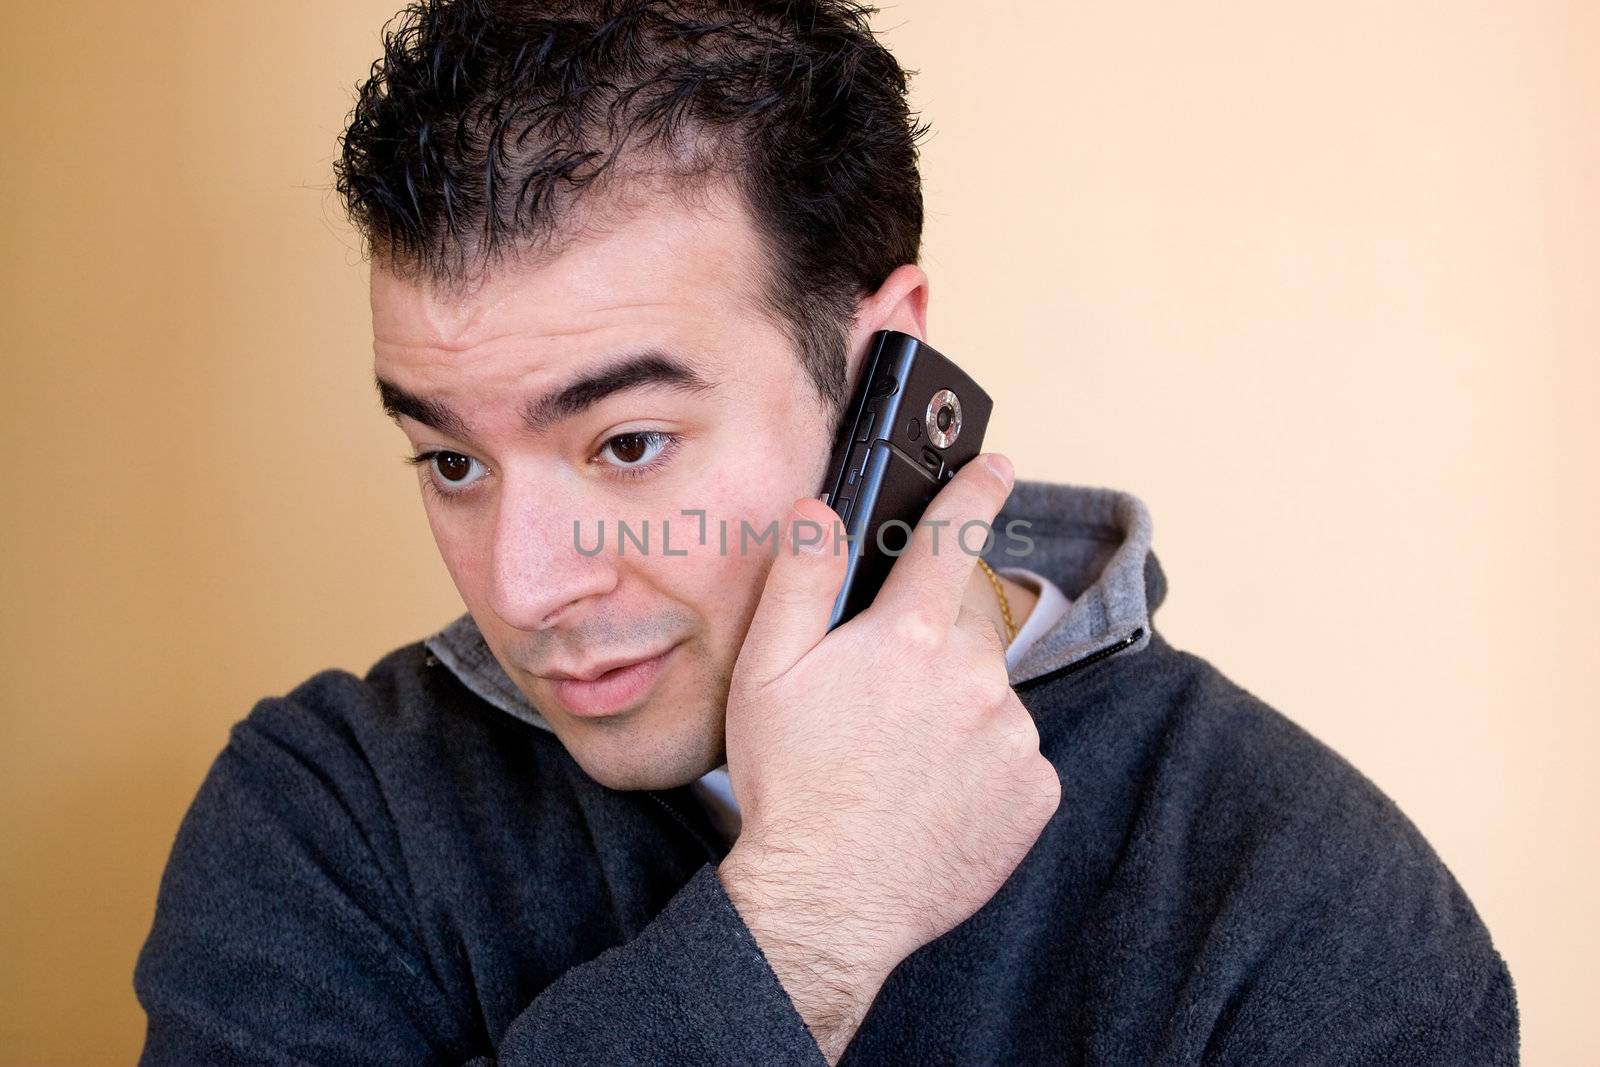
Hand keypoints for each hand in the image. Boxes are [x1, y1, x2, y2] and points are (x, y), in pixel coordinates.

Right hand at [718, 452, 1060, 1060]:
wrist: (829, 901)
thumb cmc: (791, 787)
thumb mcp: (766, 673)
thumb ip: (799, 580)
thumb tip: (819, 510)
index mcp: (909, 638)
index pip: (950, 540)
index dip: (974, 491)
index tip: (995, 465)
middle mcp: (974, 677)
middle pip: (965, 629)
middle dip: (930, 647)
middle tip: (880, 702)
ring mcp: (1012, 737)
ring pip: (989, 697)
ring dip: (956, 711)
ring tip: (900, 762)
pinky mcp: (1033, 792)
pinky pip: (1014, 757)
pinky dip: (983, 766)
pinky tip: (935, 795)